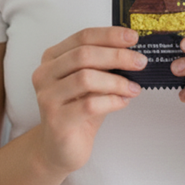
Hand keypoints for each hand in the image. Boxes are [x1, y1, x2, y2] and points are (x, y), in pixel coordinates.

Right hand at [32, 27, 145, 175]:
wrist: (61, 149)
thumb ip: (104, 66)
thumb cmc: (78, 111)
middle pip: (84, 54)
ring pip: (85, 78)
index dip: (109, 35)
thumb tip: (133, 52)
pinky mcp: (56, 120)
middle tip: (140, 61)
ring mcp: (47, 97)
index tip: (133, 37)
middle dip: (117, 56)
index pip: (83, 37)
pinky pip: (89, 105)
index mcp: (52, 58)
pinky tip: (123, 102)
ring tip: (133, 88)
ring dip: (116, 81)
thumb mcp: (92, 83)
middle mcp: (45, 74)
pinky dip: (112, 101)